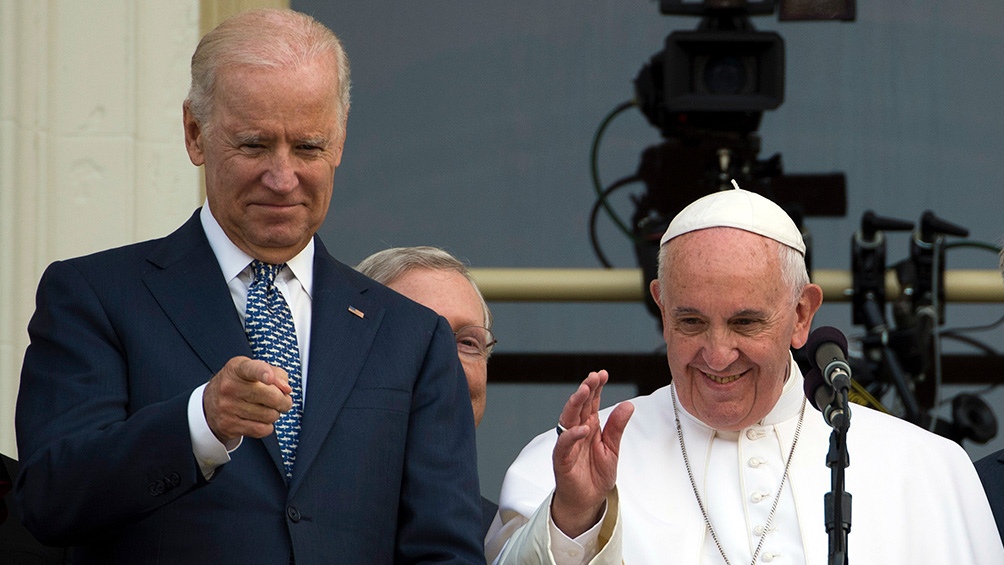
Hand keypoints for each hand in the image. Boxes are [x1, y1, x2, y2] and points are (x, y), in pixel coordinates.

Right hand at [203, 356, 293, 443]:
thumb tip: (286, 389)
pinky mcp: (229, 426)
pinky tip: (261, 420)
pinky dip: (267, 427)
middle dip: (284, 401)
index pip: (252, 369)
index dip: (263, 373)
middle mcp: (229, 387)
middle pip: (271, 397)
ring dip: (275, 414)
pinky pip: (261, 430)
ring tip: (268, 409)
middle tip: (284, 401)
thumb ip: (276, 373)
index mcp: (237, 369)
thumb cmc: (238, 383)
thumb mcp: (253, 369)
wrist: (209, 403)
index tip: (270, 377)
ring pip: (269, 415)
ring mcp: (227, 407)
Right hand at [550, 370, 633, 537]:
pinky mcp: (562, 459)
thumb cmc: (596, 475)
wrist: (588, 501)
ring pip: (568, 419)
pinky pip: (564, 444)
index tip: (603, 374)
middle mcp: (577, 431)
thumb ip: (617, 427)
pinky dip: (572, 435)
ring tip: (584, 391)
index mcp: (589, 426)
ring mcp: (568, 444)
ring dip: (575, 404)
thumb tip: (628, 404)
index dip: (596, 387)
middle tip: (593, 377)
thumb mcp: (612, 448)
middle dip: (585, 389)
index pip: (591, 402)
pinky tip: (583, 428)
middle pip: (579, 406)